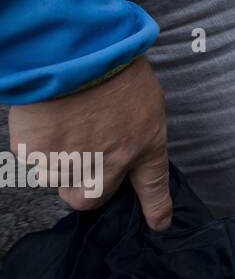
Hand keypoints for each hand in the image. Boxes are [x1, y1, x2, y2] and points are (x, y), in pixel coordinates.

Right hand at [7, 58, 171, 229]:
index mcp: (144, 146)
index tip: (158, 225)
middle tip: (79, 159)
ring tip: (62, 124)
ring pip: (56, 179)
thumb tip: (125, 138)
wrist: (78, 54)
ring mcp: (71, 163)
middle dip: (82, 187)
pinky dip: (35, 142)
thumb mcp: (145, 96)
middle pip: (90, 200)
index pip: (153, 187)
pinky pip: (32, 157)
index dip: (156, 210)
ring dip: (57, 161)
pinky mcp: (37, 155)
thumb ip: (136, 127)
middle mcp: (109, 164)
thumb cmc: (117, 66)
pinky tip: (45, 117)